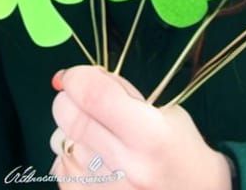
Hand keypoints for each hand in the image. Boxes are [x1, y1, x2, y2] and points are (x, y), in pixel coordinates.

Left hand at [49, 66, 233, 189]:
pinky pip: (61, 168)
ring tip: (97, 136)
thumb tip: (79, 78)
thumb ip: (122, 94)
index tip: (74, 77)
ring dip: (72, 131)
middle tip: (81, 101)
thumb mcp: (167, 114)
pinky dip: (70, 158)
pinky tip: (93, 161)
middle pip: (70, 118)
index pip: (94, 94)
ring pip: (62, 143)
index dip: (77, 77)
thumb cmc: (184, 152)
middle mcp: (127, 166)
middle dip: (68, 100)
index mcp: (151, 135)